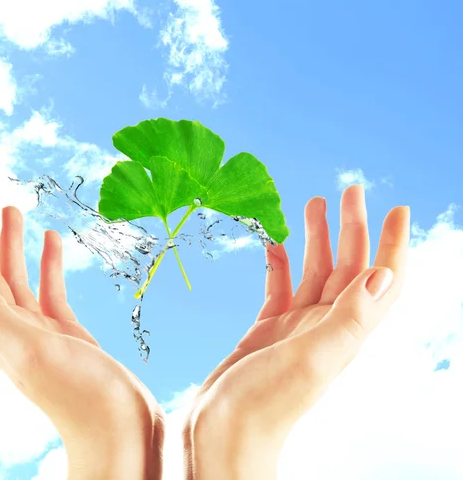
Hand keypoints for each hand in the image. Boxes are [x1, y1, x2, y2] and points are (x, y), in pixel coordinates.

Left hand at [0, 186, 163, 479]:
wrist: (120, 424)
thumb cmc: (78, 394)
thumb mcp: (31, 349)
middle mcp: (9, 330)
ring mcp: (38, 330)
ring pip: (16, 277)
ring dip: (11, 242)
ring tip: (12, 207)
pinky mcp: (64, 331)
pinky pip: (49, 290)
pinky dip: (48, 263)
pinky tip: (52, 241)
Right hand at [183, 185, 410, 478]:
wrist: (222, 432)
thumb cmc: (266, 403)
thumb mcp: (313, 358)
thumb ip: (351, 317)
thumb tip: (386, 272)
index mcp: (345, 332)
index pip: (382, 282)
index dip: (394, 246)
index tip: (397, 208)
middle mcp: (325, 327)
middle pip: (348, 268)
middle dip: (352, 228)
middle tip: (348, 189)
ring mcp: (295, 328)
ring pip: (313, 273)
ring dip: (316, 240)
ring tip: (311, 203)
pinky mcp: (266, 330)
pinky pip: (278, 288)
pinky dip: (278, 264)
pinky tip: (273, 245)